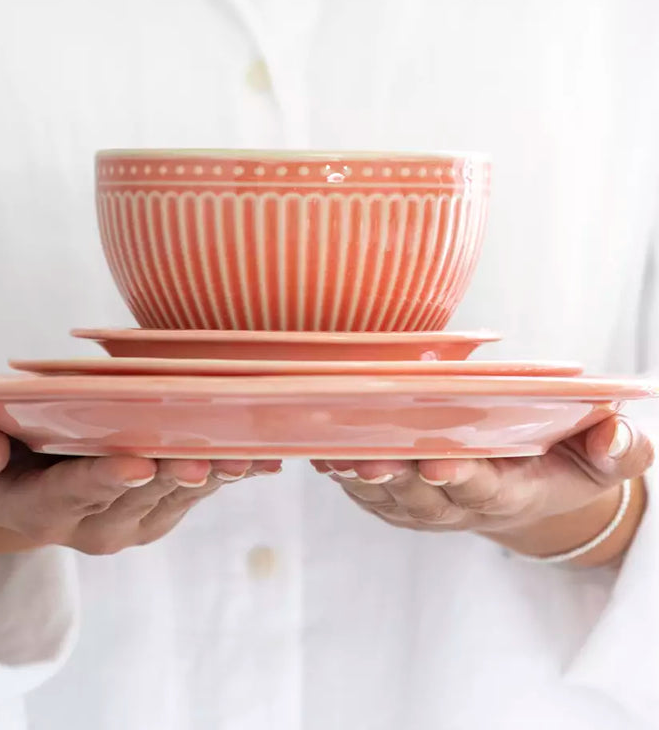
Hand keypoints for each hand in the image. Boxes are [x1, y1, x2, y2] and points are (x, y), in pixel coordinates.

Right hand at [0, 412, 280, 560]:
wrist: (30, 490)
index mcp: (43, 508)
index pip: (73, 494)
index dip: (104, 480)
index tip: (135, 465)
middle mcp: (96, 524)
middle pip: (138, 496)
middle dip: (170, 476)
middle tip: (200, 457)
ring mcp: (138, 520)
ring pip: (178, 497)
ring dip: (211, 476)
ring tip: (244, 457)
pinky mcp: (166, 507)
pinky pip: (201, 491)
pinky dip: (230, 474)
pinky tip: (264, 459)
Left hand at [313, 415, 653, 565]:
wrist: (526, 488)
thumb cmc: (564, 462)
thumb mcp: (603, 457)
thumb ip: (617, 448)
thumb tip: (613, 434)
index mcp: (509, 492)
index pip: (484, 489)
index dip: (462, 478)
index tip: (439, 463)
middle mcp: (459, 504)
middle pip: (423, 495)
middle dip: (398, 479)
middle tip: (373, 459)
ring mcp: (423, 505)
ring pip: (387, 496)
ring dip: (360, 478)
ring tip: (337, 455)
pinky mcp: (396, 498)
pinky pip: (365, 492)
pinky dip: (343, 475)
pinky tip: (323, 454)